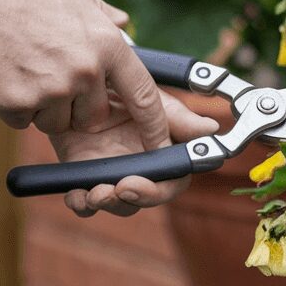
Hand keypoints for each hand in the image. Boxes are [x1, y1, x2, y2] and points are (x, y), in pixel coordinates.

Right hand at [0, 0, 165, 145]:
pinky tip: (2, 73)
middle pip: (94, 116)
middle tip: (51, 74)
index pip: (144, 94)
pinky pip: (24, 120)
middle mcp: (84, 71)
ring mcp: (50, 89)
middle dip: (78, 105)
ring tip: (23, 66)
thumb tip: (125, 24)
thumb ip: (101, 14)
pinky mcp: (16, 103)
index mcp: (106, 43)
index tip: (160, 143)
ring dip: (43, 106)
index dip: (154, 123)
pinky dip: (13, 105)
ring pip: (57, 122)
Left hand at [52, 91, 218, 216]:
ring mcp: (114, 172)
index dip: (161, 189)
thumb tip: (211, 129)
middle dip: (135, 198)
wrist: (76, 82)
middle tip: (118, 190)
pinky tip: (74, 194)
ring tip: (93, 193)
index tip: (136, 184)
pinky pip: (84, 201)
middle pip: (148, 196)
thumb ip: (176, 116)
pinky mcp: (85, 175)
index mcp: (164, 148)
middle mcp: (142, 164)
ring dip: (107, 203)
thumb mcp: (146, 95)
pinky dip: (80, 203)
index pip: (174, 179)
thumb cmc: (118, 84)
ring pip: (118, 203)